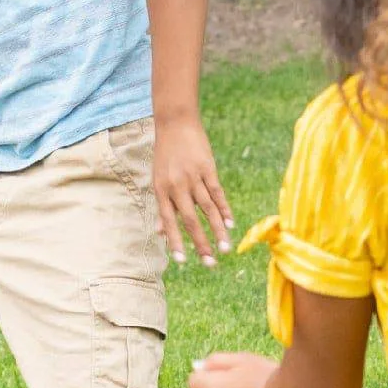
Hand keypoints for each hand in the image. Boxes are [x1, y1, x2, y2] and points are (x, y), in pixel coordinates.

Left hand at [151, 112, 232, 267]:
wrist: (175, 123)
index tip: (183, 261)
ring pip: (208, 210)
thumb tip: (161, 234)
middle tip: (210, 264)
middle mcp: (177, 186)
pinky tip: (230, 225)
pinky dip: (224, 210)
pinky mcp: (208, 168)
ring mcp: (193, 177)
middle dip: (201, 244)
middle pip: (190, 220)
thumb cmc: (165, 155)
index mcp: (161, 191)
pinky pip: (217, 194)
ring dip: (217, 231)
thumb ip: (163, 207)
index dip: (176, 242)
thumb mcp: (158, 180)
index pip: (169, 222)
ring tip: (226, 249)